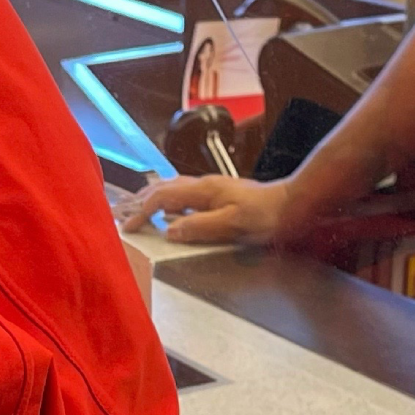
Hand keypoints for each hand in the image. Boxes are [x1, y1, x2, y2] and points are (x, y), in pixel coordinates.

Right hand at [123, 175, 291, 243]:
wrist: (292, 205)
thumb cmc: (267, 215)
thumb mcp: (234, 224)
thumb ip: (201, 226)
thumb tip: (169, 230)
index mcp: (204, 190)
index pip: (161, 197)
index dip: (141, 211)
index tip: (129, 227)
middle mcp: (204, 185)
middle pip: (162, 187)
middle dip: (139, 200)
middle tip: (123, 214)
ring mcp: (212, 187)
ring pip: (172, 188)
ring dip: (152, 198)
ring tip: (138, 208)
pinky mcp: (220, 194)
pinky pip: (185, 193)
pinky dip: (169, 200)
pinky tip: (171, 210)